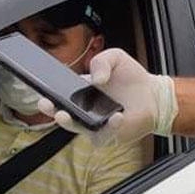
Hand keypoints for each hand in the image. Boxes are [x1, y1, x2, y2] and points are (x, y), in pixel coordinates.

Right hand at [38, 48, 176, 146]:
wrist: (153, 94)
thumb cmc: (131, 78)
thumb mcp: (114, 58)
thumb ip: (101, 61)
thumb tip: (95, 79)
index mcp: (81, 92)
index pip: (60, 95)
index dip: (49, 94)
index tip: (42, 92)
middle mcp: (85, 110)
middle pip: (62, 114)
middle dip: (51, 111)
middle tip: (48, 105)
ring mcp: (95, 124)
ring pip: (78, 128)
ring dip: (70, 123)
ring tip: (66, 115)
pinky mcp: (110, 135)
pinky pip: (103, 135)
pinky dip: (108, 127)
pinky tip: (115, 117)